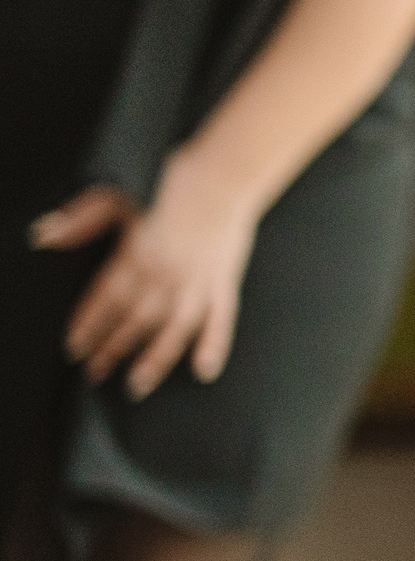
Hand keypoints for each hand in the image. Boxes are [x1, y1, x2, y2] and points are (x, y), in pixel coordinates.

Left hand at [33, 152, 260, 398]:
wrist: (224, 174)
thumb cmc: (171, 180)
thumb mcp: (116, 194)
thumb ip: (79, 219)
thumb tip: (42, 235)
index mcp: (136, 256)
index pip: (104, 300)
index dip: (87, 325)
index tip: (73, 348)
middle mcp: (165, 277)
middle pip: (133, 321)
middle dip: (112, 350)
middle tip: (94, 373)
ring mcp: (198, 284)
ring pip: (171, 331)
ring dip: (153, 361)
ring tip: (136, 385)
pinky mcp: (224, 283)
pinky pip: (220, 321)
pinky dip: (212, 347)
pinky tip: (203, 371)